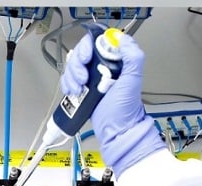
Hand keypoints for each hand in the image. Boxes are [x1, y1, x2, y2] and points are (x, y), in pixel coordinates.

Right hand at [60, 31, 164, 176]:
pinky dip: (67, 84)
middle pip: (80, 53)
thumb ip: (133, 56)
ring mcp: (90, 78)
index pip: (96, 42)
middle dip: (77, 65)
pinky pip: (68, 79)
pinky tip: (74, 93)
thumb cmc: (125, 109)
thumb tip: (122, 38)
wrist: (115, 131)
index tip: (88, 59)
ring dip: (71, 77)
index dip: (87, 47)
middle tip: (84, 79)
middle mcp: (101, 66)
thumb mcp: (133, 79)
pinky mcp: (81, 89)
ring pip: (72, 66)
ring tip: (79, 90)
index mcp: (115, 60)